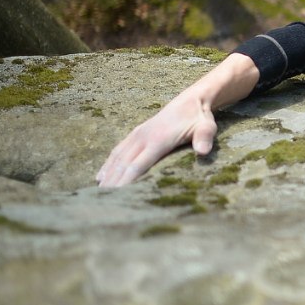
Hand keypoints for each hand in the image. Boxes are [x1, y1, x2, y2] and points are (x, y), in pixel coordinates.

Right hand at [97, 54, 258, 186]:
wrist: (190, 101)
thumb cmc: (199, 118)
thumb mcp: (207, 127)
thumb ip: (204, 139)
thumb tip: (203, 151)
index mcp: (158, 140)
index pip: (138, 165)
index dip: (126, 181)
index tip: (117, 196)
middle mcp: (143, 137)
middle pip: (123, 164)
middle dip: (112, 183)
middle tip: (102, 203)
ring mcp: (137, 135)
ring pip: (117, 158)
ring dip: (107, 176)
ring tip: (97, 194)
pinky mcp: (135, 134)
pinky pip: (118, 151)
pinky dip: (108, 165)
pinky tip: (100, 177)